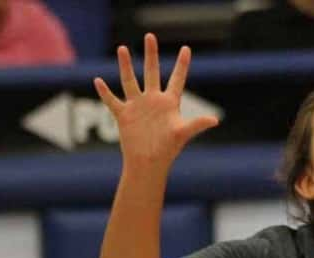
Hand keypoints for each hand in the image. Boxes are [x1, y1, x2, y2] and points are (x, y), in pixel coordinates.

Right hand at [93, 33, 219, 170]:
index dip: (182, 65)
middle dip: (151, 55)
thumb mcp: (182, 134)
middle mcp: (153, 102)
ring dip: (126, 66)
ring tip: (123, 49)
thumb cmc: (167, 151)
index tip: (186, 49)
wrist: (148, 164)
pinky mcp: (124, 115)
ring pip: (130, 81)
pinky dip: (104, 92)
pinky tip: (98, 81)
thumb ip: (197, 124)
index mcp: (169, 104)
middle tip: (150, 36)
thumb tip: (215, 120)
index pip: (177, 80)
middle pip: (152, 72)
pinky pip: (112, 101)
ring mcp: (138, 107)